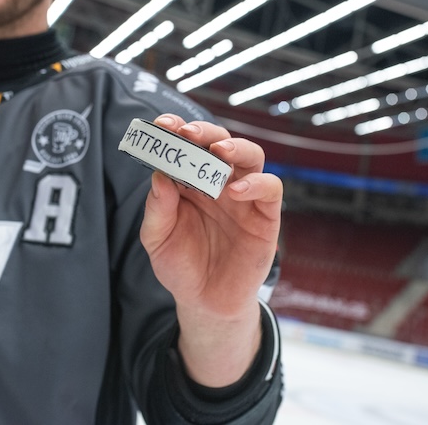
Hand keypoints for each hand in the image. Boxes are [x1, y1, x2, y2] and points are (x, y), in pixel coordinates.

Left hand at [139, 114, 282, 385]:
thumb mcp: (157, 239)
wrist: (204, 303)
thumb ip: (158, 208)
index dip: (176, 130)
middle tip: (188, 133)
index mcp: (190, 181)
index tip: (162, 125)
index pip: (187, 146)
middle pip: (220, 142)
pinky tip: (235, 191)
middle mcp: (219, 182)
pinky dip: (256, 183)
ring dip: (235, 147)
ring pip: (251, 156)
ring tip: (218, 152)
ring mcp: (244, 197)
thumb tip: (159, 175)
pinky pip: (270, 188)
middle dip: (205, 133)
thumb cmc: (180, 265)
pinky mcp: (265, 216)